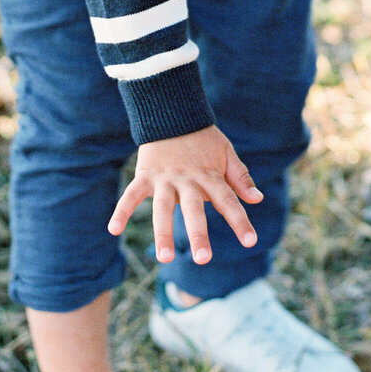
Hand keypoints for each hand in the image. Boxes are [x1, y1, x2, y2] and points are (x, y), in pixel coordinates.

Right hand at [108, 125, 262, 265]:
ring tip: (164, 258)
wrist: (172, 112)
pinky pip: (131, 194)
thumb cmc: (203, 139)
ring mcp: (164, 178)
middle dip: (198, 233)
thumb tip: (258, 199)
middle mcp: (187, 179)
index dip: (239, 220)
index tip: (251, 241)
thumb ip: (240, 177)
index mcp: (209, 175)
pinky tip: (113, 230)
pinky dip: (121, 210)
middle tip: (203, 259)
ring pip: (162, 207)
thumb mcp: (226, 153)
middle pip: (194, 208)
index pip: (227, 200)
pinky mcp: (145, 175)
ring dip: (162, 232)